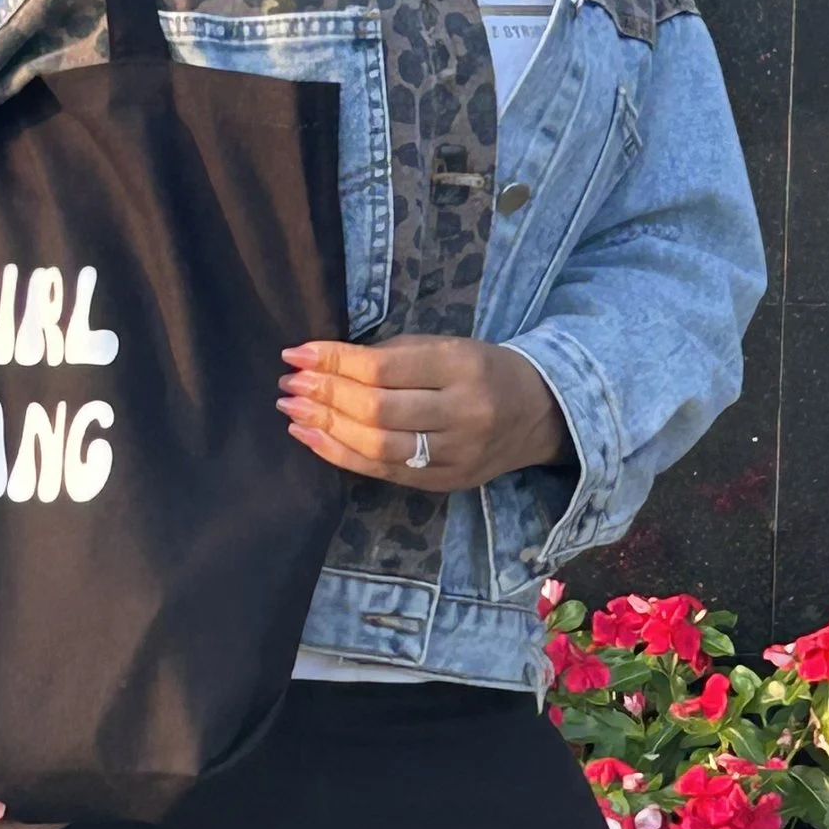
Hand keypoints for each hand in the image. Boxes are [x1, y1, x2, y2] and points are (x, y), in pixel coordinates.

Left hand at [278, 336, 571, 491]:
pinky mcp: (446, 482)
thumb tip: (322, 362)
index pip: (384, 367)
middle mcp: (463, 413)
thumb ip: (392, 354)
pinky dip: (342, 455)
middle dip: (325, 396)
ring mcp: (456, 454)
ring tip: (292, 411)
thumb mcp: (447, 346)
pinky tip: (312, 438)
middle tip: (289, 385)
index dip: (334, 361)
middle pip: (378, 409)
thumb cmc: (482, 369)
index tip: (296, 354)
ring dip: (326, 428)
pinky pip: (384, 471)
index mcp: (463, 366)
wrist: (539, 413)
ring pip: (378, 446)